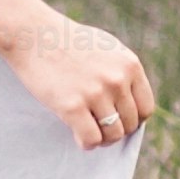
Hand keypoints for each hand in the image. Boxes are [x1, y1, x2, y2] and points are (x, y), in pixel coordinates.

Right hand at [4, 18, 156, 149]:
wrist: (34, 34)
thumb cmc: (67, 41)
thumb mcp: (106, 48)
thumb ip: (122, 71)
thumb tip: (132, 102)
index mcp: (129, 65)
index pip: (146, 108)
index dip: (133, 120)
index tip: (119, 120)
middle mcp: (116, 79)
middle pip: (130, 124)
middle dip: (116, 131)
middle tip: (100, 128)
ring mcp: (95, 93)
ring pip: (112, 135)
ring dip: (102, 139)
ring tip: (89, 132)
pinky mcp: (72, 106)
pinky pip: (91, 139)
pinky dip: (87, 144)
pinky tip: (77, 136)